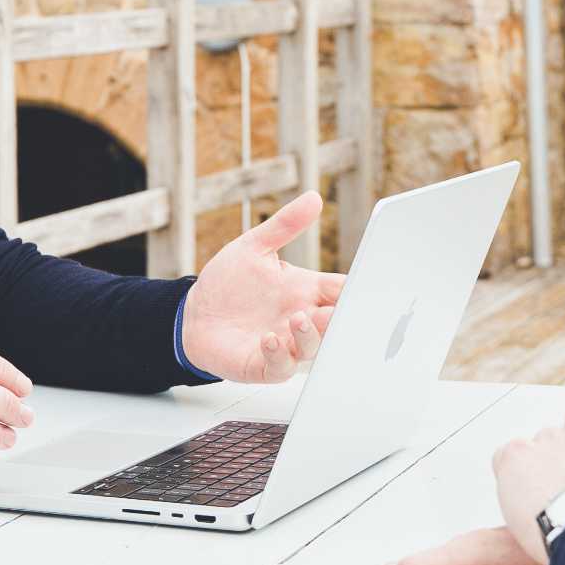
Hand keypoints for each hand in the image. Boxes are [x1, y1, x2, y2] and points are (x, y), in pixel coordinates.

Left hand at [178, 191, 344, 382]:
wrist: (193, 313)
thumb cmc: (228, 282)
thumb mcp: (255, 247)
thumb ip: (285, 225)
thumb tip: (313, 197)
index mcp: (305, 291)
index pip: (342, 291)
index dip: (359, 289)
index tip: (370, 284)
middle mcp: (301, 318)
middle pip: (336, 323)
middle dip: (342, 318)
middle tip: (337, 309)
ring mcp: (286, 343)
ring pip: (313, 347)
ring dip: (310, 336)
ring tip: (298, 319)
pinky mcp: (263, 363)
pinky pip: (280, 366)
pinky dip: (279, 355)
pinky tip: (270, 340)